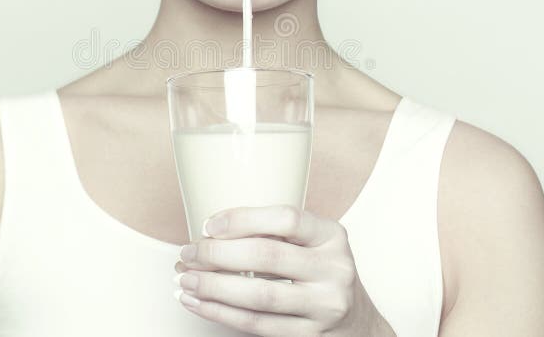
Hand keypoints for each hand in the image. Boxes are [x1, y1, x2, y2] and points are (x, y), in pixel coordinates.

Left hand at [173, 205, 394, 335]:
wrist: (357, 323)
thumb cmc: (322, 273)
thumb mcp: (313, 243)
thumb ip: (277, 234)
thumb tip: (211, 232)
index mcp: (332, 236)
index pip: (286, 218)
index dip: (242, 219)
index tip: (209, 225)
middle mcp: (333, 269)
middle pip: (267, 256)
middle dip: (218, 253)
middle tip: (188, 252)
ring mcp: (324, 306)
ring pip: (258, 296)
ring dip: (213, 287)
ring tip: (185, 279)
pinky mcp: (309, 335)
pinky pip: (256, 324)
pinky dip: (220, 313)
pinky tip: (199, 302)